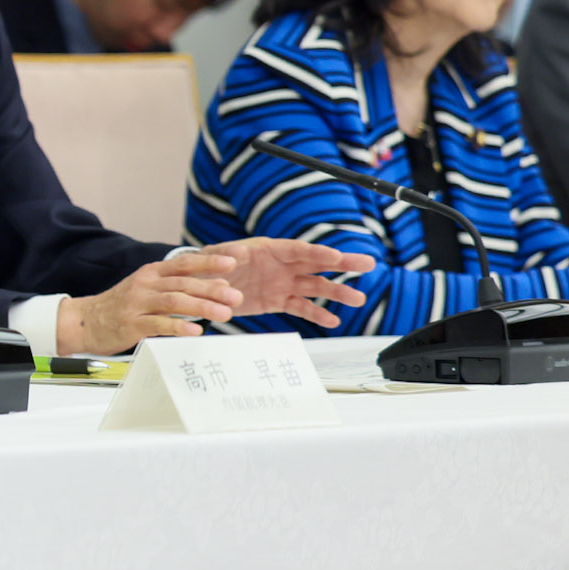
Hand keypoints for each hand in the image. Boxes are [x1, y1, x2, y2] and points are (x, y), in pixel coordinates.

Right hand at [56, 261, 242, 354]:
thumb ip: (177, 286)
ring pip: (174, 301)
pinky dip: (179, 326)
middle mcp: (145, 284)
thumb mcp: (147, 288)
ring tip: (224, 313)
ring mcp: (137, 304)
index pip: (183, 263)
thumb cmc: (123, 306)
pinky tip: (196, 330)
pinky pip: (158, 324)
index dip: (208, 262)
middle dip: (212, 288)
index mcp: (151, 273)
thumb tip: (217, 286)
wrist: (85, 321)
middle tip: (236, 296)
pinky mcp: (131, 324)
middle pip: (183, 283)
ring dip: (202, 307)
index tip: (233, 262)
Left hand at [180, 238, 370, 328]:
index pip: (297, 249)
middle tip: (367, 264)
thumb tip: (233, 256)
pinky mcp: (277, 300)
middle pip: (315, 263)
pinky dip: (316, 314)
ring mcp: (281, 282)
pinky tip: (333, 320)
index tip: (337, 255)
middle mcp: (280, 265)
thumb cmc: (208, 264)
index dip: (317, 252)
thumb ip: (224, 258)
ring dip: (336, 293)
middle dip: (341, 264)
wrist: (201, 285)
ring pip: (314, 286)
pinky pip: (300, 307)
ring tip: (358, 299)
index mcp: (267, 249)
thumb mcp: (212, 258)